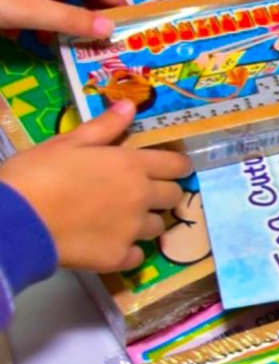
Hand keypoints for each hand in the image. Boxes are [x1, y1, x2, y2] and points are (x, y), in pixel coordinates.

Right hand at [0, 104, 191, 270]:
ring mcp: (132, 230)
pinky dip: (129, 251)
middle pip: (173, 196)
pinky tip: (110, 244)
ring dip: (146, 222)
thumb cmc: (37, 174)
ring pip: (157, 227)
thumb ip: (104, 126)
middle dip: (163, 193)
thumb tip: (130, 106)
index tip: (171, 169)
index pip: (177, 165)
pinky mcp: (118, 257)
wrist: (15, 220)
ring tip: (123, 220)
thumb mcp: (67, 142)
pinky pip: (138, 256)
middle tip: (142, 194)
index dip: (177, 167)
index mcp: (132, 165)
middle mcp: (141, 197)